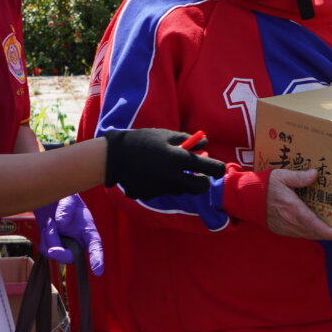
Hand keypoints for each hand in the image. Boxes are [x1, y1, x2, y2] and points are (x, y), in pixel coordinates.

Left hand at [37, 194, 103, 273]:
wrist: (51, 199)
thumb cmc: (65, 197)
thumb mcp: (69, 197)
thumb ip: (66, 207)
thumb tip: (61, 223)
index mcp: (88, 231)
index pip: (95, 247)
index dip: (97, 258)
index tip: (98, 270)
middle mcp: (78, 241)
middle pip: (71, 256)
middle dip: (59, 251)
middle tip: (50, 236)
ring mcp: (65, 246)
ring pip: (55, 253)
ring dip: (49, 237)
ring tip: (50, 221)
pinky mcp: (53, 246)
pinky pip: (46, 251)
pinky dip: (43, 240)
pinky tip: (46, 228)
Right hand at [104, 128, 226, 200]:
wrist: (113, 157)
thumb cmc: (142, 141)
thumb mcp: (165, 135)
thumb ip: (188, 140)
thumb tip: (206, 144)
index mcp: (179, 159)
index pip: (209, 169)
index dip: (217, 169)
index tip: (218, 168)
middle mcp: (173, 178)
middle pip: (200, 187)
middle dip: (202, 181)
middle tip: (197, 174)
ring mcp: (162, 189)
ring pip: (182, 190)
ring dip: (182, 182)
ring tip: (168, 169)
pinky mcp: (151, 196)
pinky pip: (164, 192)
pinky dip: (164, 185)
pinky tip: (153, 175)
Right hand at [267, 167, 331, 240]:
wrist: (245, 198)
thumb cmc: (264, 186)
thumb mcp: (281, 176)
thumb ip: (299, 177)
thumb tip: (315, 174)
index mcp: (292, 208)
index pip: (314, 224)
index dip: (329, 231)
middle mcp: (290, 222)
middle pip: (314, 233)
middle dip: (330, 234)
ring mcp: (285, 227)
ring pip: (307, 235)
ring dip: (320, 234)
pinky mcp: (280, 229)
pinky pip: (299, 234)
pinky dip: (310, 233)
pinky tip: (315, 228)